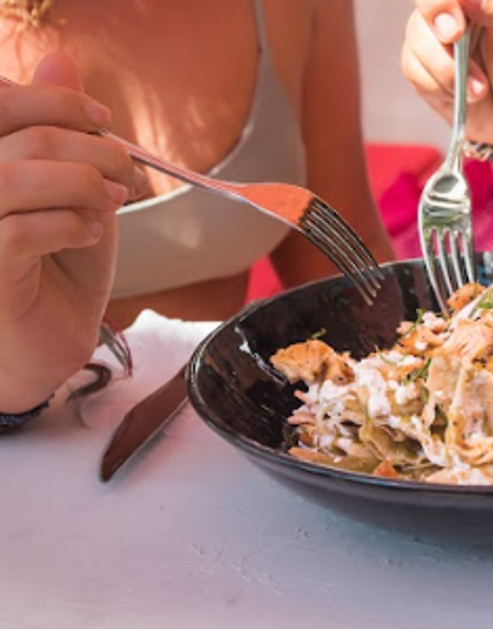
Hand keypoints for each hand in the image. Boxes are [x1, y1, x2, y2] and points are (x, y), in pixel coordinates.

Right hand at [0, 53, 143, 412]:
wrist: (49, 347)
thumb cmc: (57, 270)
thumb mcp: (72, 191)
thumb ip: (63, 132)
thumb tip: (60, 59)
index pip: (2, 102)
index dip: (57, 102)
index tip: (105, 122)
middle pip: (22, 136)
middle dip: (91, 150)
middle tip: (124, 178)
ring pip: (18, 175)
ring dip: (85, 186)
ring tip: (109, 206)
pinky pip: (21, 229)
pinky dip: (69, 225)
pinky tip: (87, 237)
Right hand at [402, 0, 492, 147]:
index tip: (459, 19)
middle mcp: (463, 4)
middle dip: (435, 14)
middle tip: (454, 36)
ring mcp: (441, 31)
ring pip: (417, 33)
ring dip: (445, 67)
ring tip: (480, 90)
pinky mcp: (427, 63)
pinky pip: (413, 66)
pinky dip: (438, 86)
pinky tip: (467, 97)